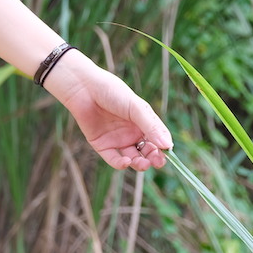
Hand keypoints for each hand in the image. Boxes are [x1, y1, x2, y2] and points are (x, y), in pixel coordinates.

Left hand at [48, 52, 172, 170]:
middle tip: (157, 162)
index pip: (158, 139)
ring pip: (133, 159)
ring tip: (142, 163)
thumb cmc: (112, 92)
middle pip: (147, 152)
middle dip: (154, 159)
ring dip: (139, 164)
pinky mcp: (102, 145)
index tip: (168, 154)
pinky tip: (126, 162)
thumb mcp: (136, 108)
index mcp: (143, 122)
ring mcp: (117, 140)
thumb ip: (152, 126)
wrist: (84, 88)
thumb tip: (168, 146)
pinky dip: (121, 164)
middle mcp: (132, 133)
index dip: (163, 148)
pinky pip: (114, 159)